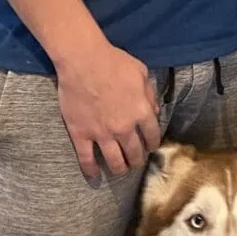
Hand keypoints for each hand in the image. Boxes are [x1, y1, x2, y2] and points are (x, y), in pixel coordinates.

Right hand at [54, 29, 160, 177]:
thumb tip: (155, 113)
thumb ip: (150, 95)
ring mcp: (102, 133)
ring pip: (115, 161)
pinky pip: (86, 159)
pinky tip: (94, 175)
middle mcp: (124, 128)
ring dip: (120, 168)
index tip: (150, 146)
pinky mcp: (81, 134)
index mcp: (141, 112)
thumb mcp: (141, 73)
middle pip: (135, 153)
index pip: (153, 137)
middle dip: (137, 160)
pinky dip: (91, 170)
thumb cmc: (113, 62)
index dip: (153, 144)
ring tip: (120, 169)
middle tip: (135, 161)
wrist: (82, 59)